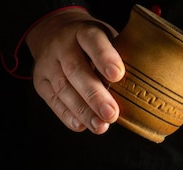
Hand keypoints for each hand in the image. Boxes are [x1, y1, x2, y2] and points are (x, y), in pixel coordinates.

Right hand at [25, 8, 124, 133]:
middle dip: (94, 95)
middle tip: (111, 114)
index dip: (104, 57)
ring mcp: (48, 64)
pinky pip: (53, 100)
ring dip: (83, 110)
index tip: (117, 75)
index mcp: (83, 30)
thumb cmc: (91, 43)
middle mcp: (62, 45)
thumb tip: (142, 85)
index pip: (93, 41)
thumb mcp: (106, 38)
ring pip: (63, 88)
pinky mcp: (40, 82)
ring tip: (100, 126)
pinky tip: (82, 125)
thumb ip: (120, 56)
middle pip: (75, 70)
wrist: (52, 33)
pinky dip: (67, 115)